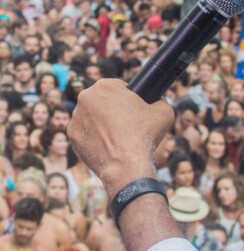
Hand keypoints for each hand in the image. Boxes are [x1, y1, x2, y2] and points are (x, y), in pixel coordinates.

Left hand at [68, 79, 173, 196]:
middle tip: (128, 123)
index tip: (135, 109)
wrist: (126, 165)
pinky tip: (108, 144)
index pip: (119, 87)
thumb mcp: (164, 112)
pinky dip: (95, 137)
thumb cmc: (144, 135)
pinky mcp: (72, 136)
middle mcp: (85, 98)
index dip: (130, 97)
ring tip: (118, 136)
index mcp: (105, 86)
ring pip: (93, 116)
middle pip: (104, 100)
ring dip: (103, 122)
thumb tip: (158, 102)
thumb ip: (161, 101)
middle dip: (114, 109)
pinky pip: (86, 132)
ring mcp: (76, 118)